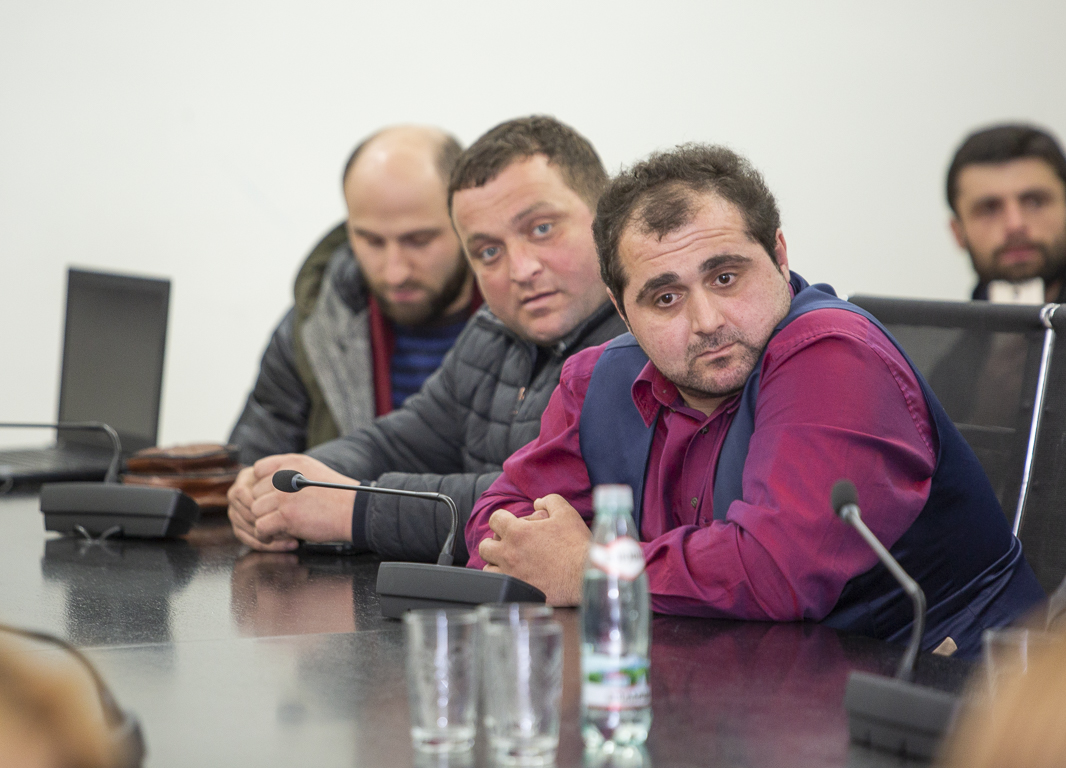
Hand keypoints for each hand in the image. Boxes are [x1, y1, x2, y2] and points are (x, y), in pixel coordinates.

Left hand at [226, 454, 357, 550]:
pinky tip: (275, 535)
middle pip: (254, 493)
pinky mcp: (286, 516)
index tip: (271, 495)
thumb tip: (266, 481)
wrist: (352, 511)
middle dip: (264, 506)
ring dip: (264, 521)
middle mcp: (284, 476)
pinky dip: (266, 535)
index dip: (261, 485)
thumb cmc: (335, 494)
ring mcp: (283, 496)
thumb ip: (288, 471)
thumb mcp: (311, 469)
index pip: (258, 470)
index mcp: (290, 462)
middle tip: (278, 515)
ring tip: (278, 526)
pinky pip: (261, 527)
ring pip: (255, 510)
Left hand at [478, 494, 589, 605]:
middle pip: (485, 545)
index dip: (502, 519)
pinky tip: (515, 576)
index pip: (495, 519)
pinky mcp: (517, 591)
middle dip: (494, 542)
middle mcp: (509, 553)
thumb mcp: (566, 513)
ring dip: (496, 562)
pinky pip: (499, 585)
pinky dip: (502, 579)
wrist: (585, 575)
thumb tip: (537, 502)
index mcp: (518, 532)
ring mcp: (511, 574)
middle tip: (508, 544)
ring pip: (488, 567)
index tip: (510, 523)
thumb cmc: (576, 544)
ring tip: (510, 562)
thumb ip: (549, 501)